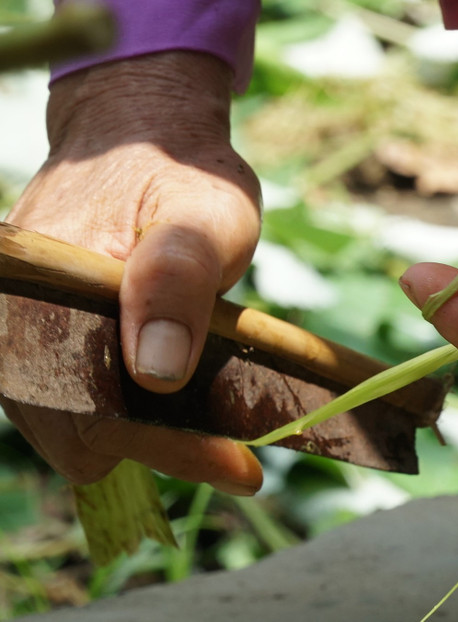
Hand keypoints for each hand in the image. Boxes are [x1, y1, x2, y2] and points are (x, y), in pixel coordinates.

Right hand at [1, 52, 262, 493]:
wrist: (141, 137)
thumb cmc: (180, 171)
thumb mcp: (204, 213)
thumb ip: (177, 281)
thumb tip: (154, 376)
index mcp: (48, 289)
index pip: (93, 407)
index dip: (170, 446)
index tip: (241, 470)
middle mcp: (19, 320)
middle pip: (76, 432)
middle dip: (158, 450)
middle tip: (237, 458)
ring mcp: (24, 332)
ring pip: (72, 425)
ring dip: (141, 437)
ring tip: (214, 435)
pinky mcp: (44, 337)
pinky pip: (75, 399)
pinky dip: (122, 414)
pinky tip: (175, 408)